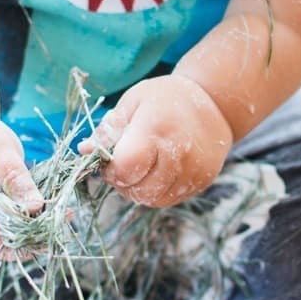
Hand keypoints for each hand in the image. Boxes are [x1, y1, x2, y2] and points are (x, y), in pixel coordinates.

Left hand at [78, 75, 232, 206]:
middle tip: (122, 165)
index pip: (125, 167)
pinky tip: (156, 172)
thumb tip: (84, 151)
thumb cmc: (165, 100)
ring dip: (138, 190)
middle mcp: (178, 154)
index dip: (110, 170)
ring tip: (139, 169)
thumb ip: (108, 130)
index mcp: (156, 129)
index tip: (109, 159)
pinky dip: (156, 192)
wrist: (216, 104)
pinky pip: (169, 199)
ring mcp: (193, 171)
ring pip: (153, 200)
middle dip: (122, 183)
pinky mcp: (202, 182)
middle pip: (138, 189)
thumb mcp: (133, 102)